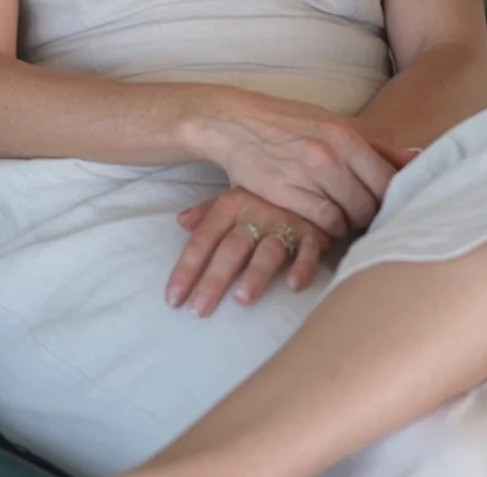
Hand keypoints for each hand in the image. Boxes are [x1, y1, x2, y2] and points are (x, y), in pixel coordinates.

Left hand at [165, 187, 331, 316]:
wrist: (308, 177)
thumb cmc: (263, 198)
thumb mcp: (233, 199)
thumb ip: (207, 213)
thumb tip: (181, 221)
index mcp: (232, 206)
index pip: (204, 239)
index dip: (187, 268)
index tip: (173, 299)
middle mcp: (255, 214)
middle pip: (231, 248)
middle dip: (214, 279)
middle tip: (199, 310)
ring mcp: (284, 223)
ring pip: (268, 250)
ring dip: (256, 274)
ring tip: (242, 299)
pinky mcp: (313, 233)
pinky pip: (308, 250)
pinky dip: (302, 266)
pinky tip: (294, 285)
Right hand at [194, 89, 420, 237]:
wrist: (235, 122)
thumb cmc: (288, 122)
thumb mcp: (333, 123)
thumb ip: (376, 143)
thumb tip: (416, 158)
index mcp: (346, 134)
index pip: (389, 180)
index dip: (391, 199)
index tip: (385, 205)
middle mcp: (330, 155)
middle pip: (370, 204)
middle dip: (369, 215)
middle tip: (361, 215)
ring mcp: (307, 175)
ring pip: (347, 217)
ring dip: (348, 224)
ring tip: (340, 217)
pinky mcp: (285, 194)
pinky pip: (321, 223)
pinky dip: (326, 229)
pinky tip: (320, 222)